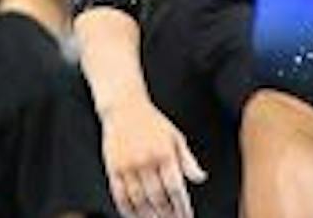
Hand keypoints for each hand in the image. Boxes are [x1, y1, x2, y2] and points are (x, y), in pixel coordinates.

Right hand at [100, 97, 205, 217]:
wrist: (123, 105)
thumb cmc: (151, 121)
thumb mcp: (175, 136)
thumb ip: (188, 160)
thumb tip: (200, 178)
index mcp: (164, 153)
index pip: (175, 189)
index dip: (182, 208)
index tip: (186, 217)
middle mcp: (145, 160)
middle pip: (158, 198)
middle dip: (167, 215)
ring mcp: (127, 164)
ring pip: (138, 200)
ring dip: (148, 216)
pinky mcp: (112, 166)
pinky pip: (119, 194)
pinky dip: (126, 209)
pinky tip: (133, 216)